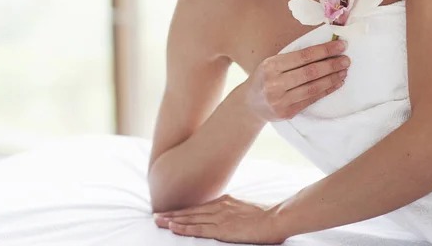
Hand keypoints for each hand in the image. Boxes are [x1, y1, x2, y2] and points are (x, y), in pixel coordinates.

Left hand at [153, 194, 285, 243]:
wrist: (276, 217)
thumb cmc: (266, 216)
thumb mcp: (245, 208)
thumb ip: (233, 210)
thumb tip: (227, 213)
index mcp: (225, 202)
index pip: (199, 207)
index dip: (183, 211)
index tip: (170, 212)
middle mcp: (219, 206)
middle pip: (190, 211)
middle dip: (172, 214)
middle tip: (155, 215)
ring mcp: (219, 217)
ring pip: (190, 219)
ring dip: (172, 220)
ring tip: (158, 221)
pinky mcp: (222, 228)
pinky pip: (198, 229)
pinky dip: (184, 228)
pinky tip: (173, 227)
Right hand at [240, 39, 349, 122]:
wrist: (250, 104)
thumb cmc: (265, 78)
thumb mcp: (272, 63)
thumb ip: (293, 58)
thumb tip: (325, 49)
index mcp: (271, 65)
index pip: (303, 56)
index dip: (324, 50)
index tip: (341, 46)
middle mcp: (274, 83)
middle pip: (310, 72)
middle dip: (331, 65)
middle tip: (346, 60)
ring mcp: (280, 100)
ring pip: (313, 87)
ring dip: (332, 78)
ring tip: (344, 71)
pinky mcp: (287, 112)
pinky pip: (311, 100)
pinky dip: (326, 90)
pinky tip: (336, 83)